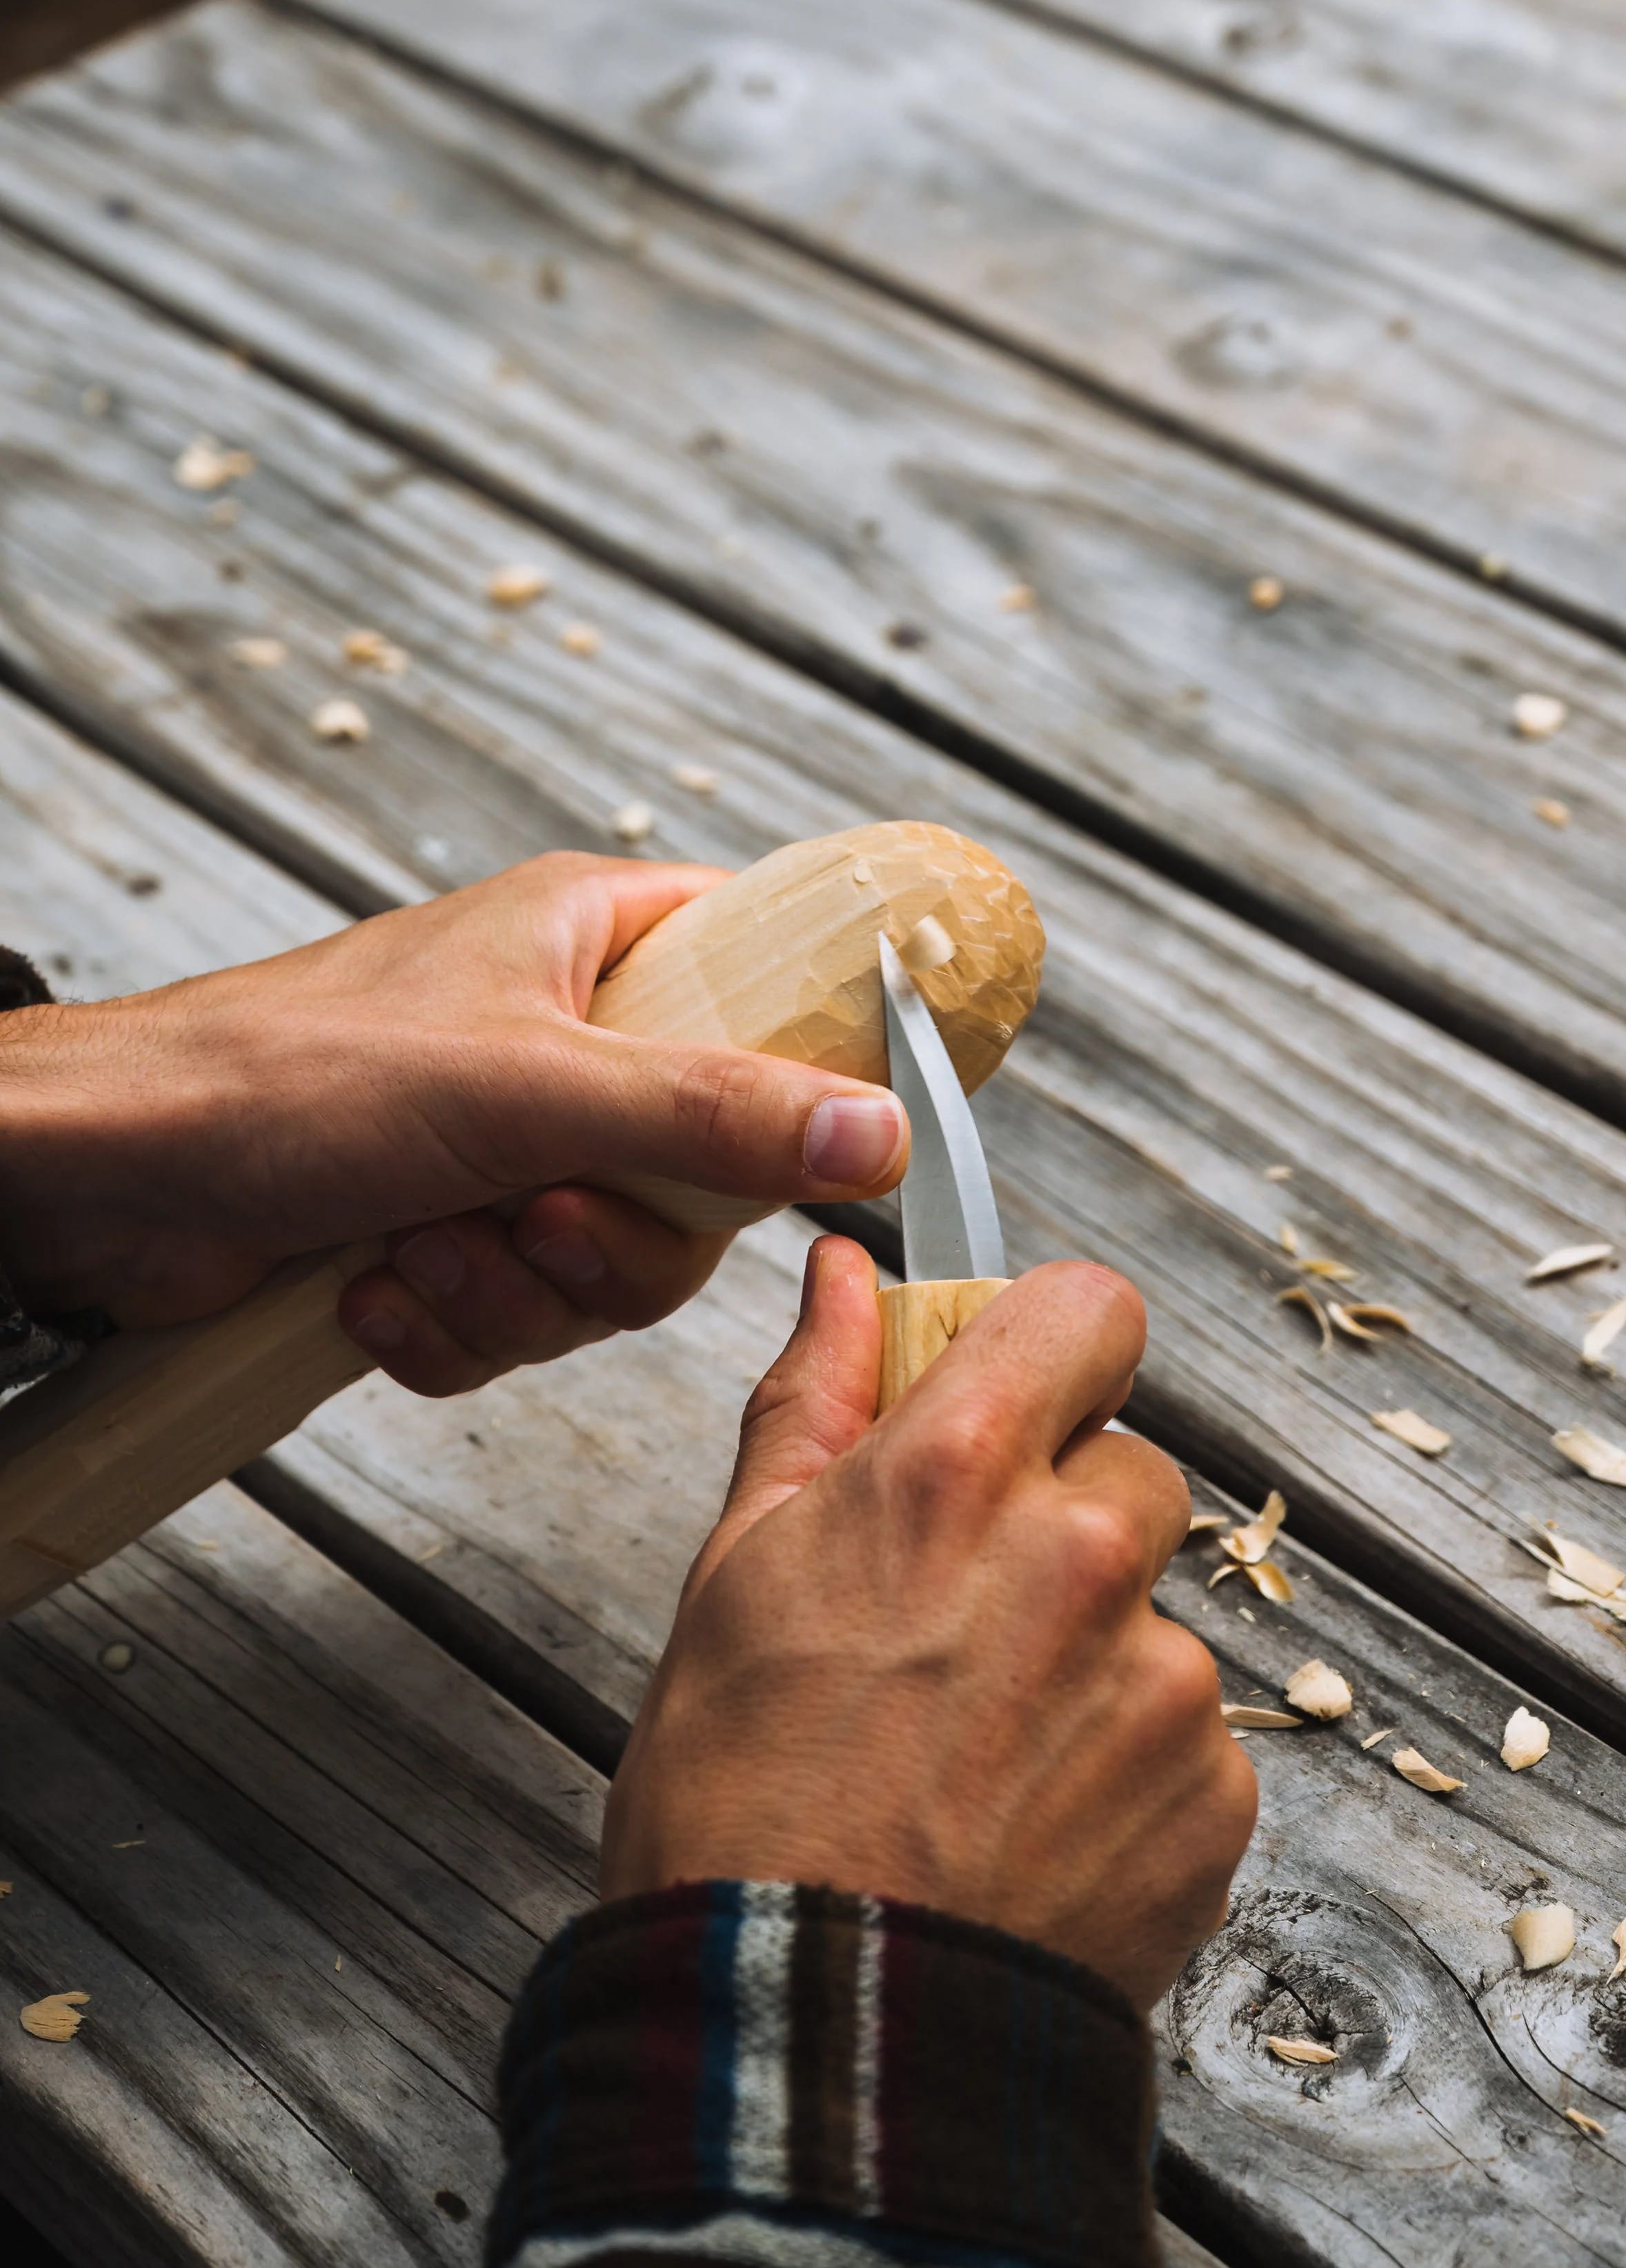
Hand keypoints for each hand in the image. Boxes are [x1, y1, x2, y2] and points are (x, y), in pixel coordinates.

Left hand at [0, 857, 906, 1394]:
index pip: (762, 964)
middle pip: (700, 1172)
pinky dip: (454, 1325)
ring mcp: (502, 1144)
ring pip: (608, 1260)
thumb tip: (875, 1135)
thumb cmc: (285, 1075)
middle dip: (614, 1234)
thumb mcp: (528, 1084)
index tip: (814, 1131)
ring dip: (516, 1289)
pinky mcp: (446, 1234)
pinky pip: (520, 1316)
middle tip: (538, 1217)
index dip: (805, 1051)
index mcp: (589, 942)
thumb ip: (714, 1113)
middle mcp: (558, 1040)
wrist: (107, 1180)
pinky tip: (378, 1288)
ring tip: (427, 1250)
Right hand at [602, 1240, 1256, 2009]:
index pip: (1088, 1311)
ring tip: (979, 1761)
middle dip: (1062, 1521)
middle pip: (1130, 1469)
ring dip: (1091, 1659)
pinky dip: (1127, 1771)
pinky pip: (1192, 1738)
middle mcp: (1080, 1554)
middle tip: (964, 1628)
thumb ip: (814, 1404)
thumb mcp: (736, 1574)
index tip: (1021, 1406)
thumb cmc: (739, 1804)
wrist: (811, 2040)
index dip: (1055, 1351)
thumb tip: (844, 1279)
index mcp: (954, 1474)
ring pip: (1155, 1615)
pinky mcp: (1216, 1796)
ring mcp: (1162, 1681)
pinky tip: (1031, 1829)